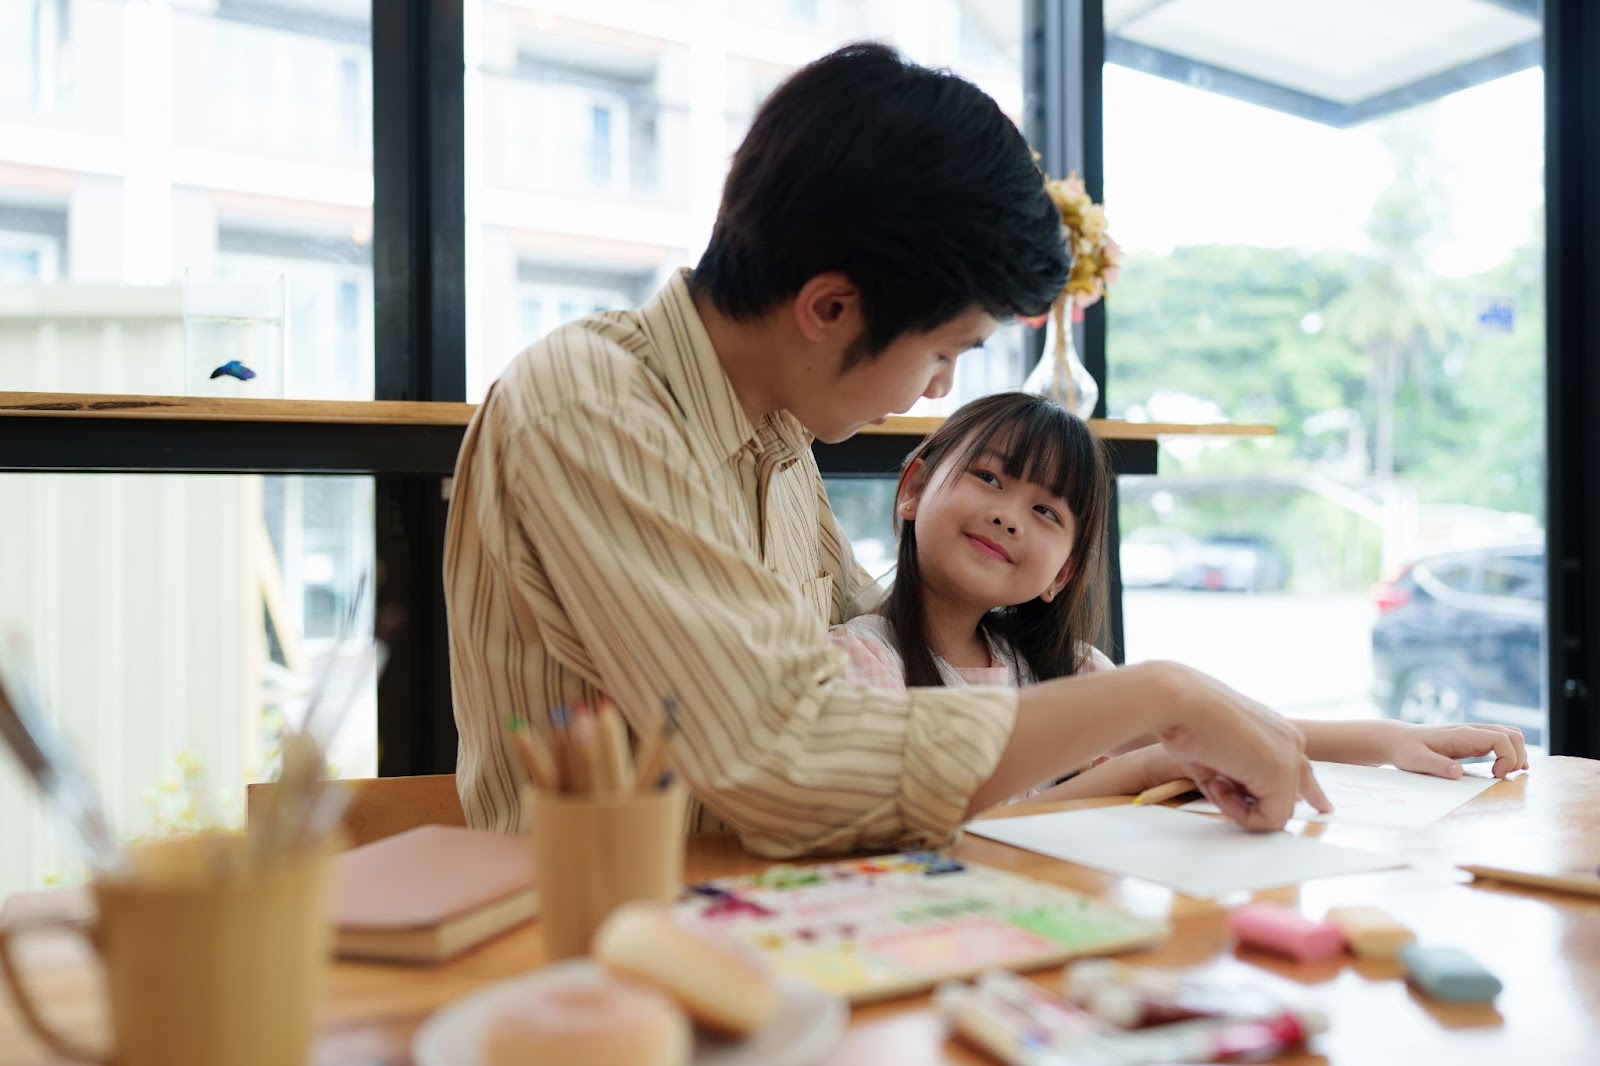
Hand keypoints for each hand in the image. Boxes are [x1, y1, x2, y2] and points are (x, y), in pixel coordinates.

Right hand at [1148, 662, 1332, 830]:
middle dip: (1256, 804)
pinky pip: (1270, 819)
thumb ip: (1235, 776)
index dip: (1312, 791)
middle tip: (1221, 790)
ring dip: (1241, 808)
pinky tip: (1218, 785)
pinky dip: (1240, 814)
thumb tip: (1241, 801)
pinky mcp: (1280, 773)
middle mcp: (1290, 740)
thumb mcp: (1216, 751)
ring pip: (1278, 811)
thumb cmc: (1185, 719)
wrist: (1179, 702)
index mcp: (1275, 730)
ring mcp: (1289, 756)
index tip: (1323, 806)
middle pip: (1297, 792)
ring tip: (1212, 780)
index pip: (1303, 768)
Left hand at [1381, 721, 1528, 779]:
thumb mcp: (1415, 760)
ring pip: (1510, 735)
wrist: (1397, 739)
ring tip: (1508, 773)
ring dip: (1517, 753)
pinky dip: (1511, 752)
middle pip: (1513, 734)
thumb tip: (1458, 772)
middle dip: (1517, 756)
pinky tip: (1507, 768)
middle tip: (1502, 776)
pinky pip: (1501, 741)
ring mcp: (1474, 734)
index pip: (1500, 738)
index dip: (1507, 757)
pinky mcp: (1473, 740)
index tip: (1495, 776)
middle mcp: (1471, 730)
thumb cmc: (1405, 750)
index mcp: (1461, 734)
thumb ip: (1436, 765)